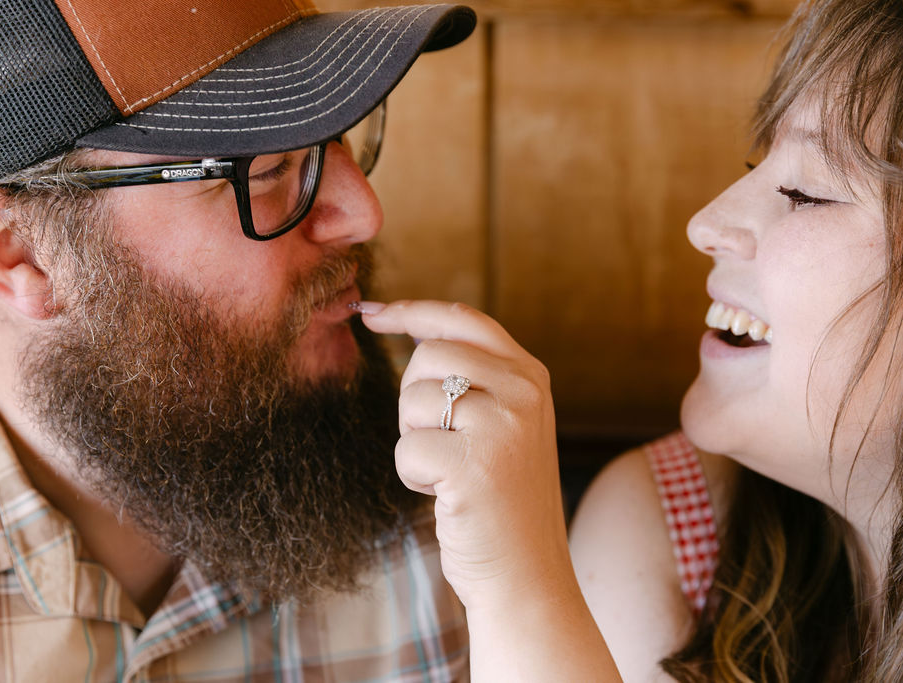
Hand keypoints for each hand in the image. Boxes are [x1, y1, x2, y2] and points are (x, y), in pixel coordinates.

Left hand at [359, 300, 571, 610]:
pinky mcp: (474, 464)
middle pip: (428, 355)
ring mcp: (503, 426)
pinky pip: (406, 449)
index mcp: (531, 376)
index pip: (463, 319)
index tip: (372, 313)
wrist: (526, 575)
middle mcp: (524, 391)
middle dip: (413, 398)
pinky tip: (445, 494)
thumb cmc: (502, 501)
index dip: (412, 311)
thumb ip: (475, 377)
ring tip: (449, 471)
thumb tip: (413, 331)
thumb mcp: (504, 424)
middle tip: (438, 440)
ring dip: (414, 439)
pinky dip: (412, 475)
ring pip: (412, 399)